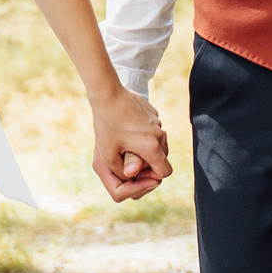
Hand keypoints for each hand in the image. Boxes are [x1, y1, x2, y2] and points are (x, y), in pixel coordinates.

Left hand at [90, 85, 170, 202]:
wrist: (108, 94)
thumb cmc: (107, 126)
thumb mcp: (109, 155)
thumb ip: (122, 172)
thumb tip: (131, 178)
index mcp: (152, 147)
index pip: (165, 172)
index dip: (154, 177)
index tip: (139, 174)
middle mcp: (159, 134)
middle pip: (163, 157)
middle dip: (151, 162)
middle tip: (130, 160)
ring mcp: (157, 121)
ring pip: (159, 142)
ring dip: (148, 147)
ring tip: (128, 144)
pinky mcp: (152, 112)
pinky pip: (153, 128)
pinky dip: (145, 133)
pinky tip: (127, 128)